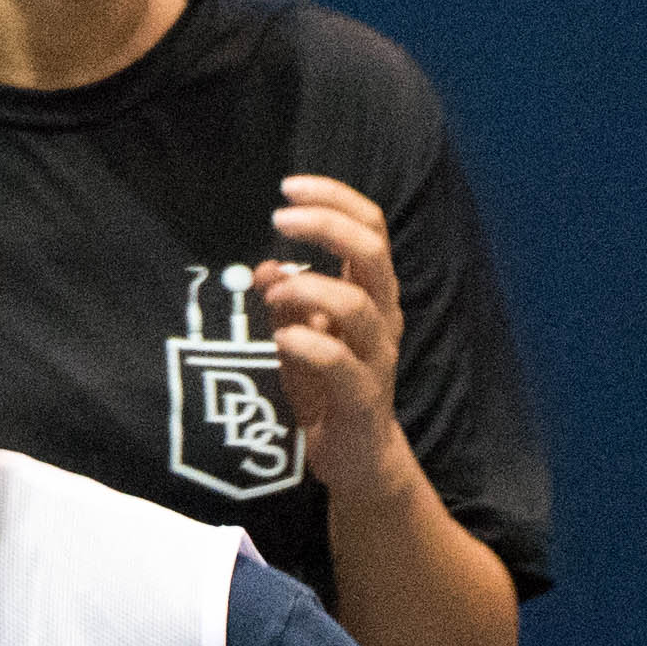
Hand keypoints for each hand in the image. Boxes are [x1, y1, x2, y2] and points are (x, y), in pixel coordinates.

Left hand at [252, 174, 416, 501]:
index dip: (335, 199)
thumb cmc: (328, 389)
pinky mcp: (362, 397)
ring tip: (274, 287)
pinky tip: (281, 338)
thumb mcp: (299, 335)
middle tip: (279, 219)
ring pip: (359, 305)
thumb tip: (264, 268)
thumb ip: (287, 300)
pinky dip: (309, 343)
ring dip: (310, 287)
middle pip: (372, 252)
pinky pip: (341, 363)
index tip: (288, 187)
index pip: (369, 227)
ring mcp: (377, 357)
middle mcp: (383, 317)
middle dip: (326, 226)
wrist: (358, 457)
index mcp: (372, 292)